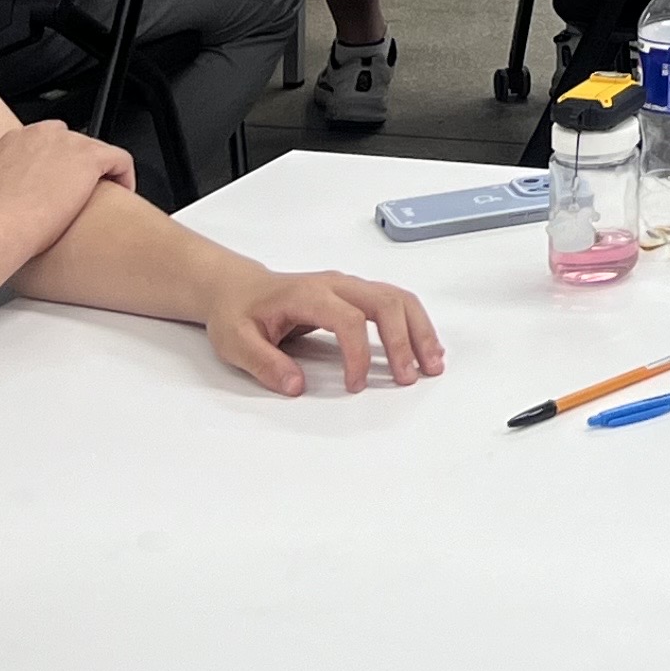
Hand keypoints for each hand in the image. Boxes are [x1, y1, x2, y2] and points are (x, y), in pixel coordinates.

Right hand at [0, 117, 131, 242]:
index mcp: (13, 142)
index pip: (42, 145)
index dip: (49, 169)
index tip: (48, 190)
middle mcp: (43, 136)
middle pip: (71, 147)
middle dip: (74, 172)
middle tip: (71, 199)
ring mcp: (69, 146)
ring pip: (97, 154)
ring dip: (99, 177)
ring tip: (96, 201)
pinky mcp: (92, 160)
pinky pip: (120, 161)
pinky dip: (124, 176)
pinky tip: (117, 195)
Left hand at [201, 266, 446, 397]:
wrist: (238, 287)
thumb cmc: (238, 313)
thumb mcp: (236, 342)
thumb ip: (265, 363)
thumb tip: (296, 386)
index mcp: (307, 294)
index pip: (347, 318)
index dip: (357, 353)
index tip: (355, 386)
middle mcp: (336, 284)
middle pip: (384, 302)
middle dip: (403, 340)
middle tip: (410, 377)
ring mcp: (349, 286)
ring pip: (398, 298)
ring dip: (419, 330)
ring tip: (433, 364)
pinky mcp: (356, 294)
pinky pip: (395, 301)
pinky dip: (414, 323)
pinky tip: (424, 347)